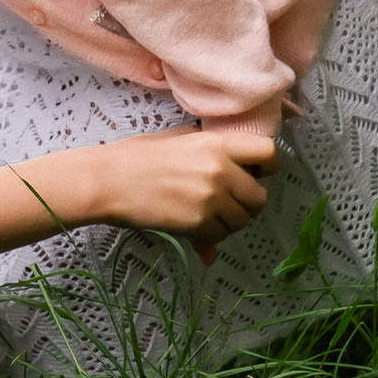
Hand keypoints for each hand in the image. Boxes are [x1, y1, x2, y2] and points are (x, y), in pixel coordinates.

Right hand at [88, 128, 275, 262]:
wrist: (109, 180)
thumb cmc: (139, 156)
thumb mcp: (179, 140)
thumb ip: (213, 154)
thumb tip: (239, 175)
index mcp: (216, 143)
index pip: (269, 153)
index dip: (266, 167)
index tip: (253, 173)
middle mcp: (219, 169)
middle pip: (259, 197)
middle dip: (246, 203)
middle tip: (225, 200)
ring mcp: (210, 197)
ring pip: (242, 221)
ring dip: (229, 222)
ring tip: (205, 213)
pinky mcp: (198, 223)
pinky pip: (221, 237)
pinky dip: (211, 236)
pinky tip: (193, 224)